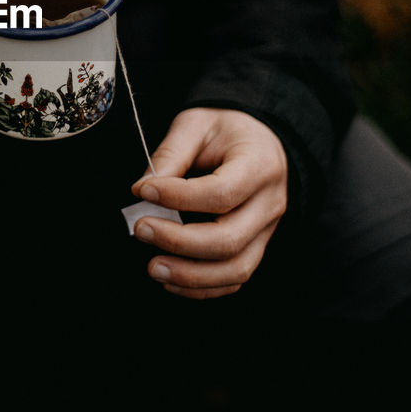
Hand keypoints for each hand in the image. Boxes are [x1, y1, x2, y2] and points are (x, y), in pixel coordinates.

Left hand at [129, 108, 288, 298]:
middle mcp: (270, 203)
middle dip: (179, 242)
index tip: (143, 191)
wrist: (259, 139)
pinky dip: (201, 287)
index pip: (222, 192)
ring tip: (152, 266)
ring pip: (236, 269)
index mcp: (260, 164)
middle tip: (140, 229)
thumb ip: (171, 154)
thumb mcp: (197, 123)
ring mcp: (267, 230)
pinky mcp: (256, 246)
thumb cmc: (225, 128)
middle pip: (229, 239)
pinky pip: (234, 279)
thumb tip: (142, 191)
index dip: (178, 198)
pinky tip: (170, 279)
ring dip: (190, 275)